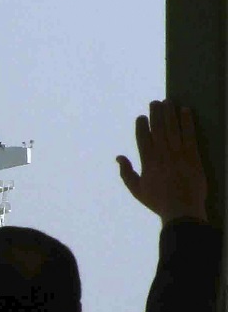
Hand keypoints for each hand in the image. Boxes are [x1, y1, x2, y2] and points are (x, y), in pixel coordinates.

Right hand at [116, 100, 208, 223]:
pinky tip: (185, 111)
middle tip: (155, 102)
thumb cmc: (157, 201)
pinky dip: (187, 121)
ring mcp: (178, 154)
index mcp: (147, 162)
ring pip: (173, 128)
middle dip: (156, 114)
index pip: (143, 138)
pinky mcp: (193, 155)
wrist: (182, 209)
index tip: (142, 116)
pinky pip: (190, 134)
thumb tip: (118, 157)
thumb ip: (126, 172)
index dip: (142, 125)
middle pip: (158, 129)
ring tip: (168, 101)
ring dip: (170, 113)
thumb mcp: (136, 189)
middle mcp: (162, 154)